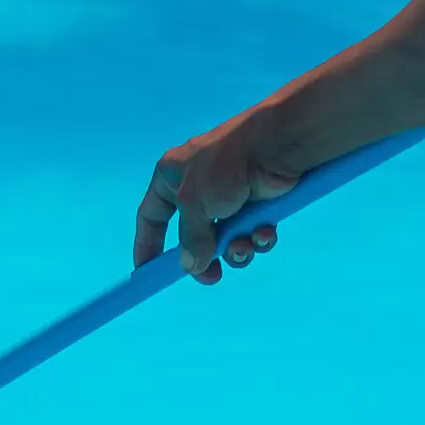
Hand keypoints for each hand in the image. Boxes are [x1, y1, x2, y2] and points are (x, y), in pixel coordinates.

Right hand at [133, 116, 301, 284]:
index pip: (151, 216)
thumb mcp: (194, 205)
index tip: (147, 274)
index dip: (148, 245)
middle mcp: (198, 187)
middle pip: (194, 236)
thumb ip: (190, 239)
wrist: (276, 147)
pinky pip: (252, 232)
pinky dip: (258, 238)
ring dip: (236, 249)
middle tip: (213, 277)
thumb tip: (190, 267)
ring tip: (244, 246)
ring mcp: (230, 196)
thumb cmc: (225, 167)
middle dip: (205, 258)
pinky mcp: (258, 204)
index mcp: (172, 176)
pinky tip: (265, 233)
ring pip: (226, 239)